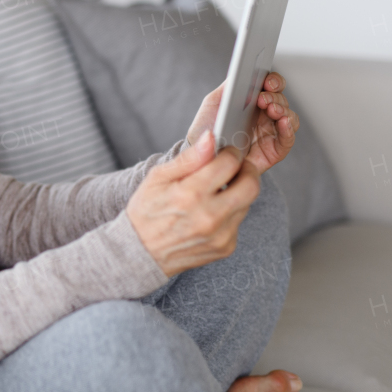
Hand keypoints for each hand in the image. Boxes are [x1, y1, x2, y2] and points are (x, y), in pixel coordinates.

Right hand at [126, 131, 261, 277]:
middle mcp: (210, 216)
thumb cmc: (146, 212)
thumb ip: (189, 158)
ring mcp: (220, 235)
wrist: (141, 254)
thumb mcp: (158, 178)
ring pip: (246, 203)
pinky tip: (209, 215)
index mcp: (191, 194)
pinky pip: (238, 222)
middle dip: (246, 171)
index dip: (230, 153)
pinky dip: (229, 214)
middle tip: (234, 169)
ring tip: (214, 194)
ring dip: (236, 193)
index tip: (226, 153)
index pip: (230, 163)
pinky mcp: (226, 247)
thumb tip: (210, 138)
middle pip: (251, 185)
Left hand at [185, 73, 299, 175]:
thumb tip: (242, 71)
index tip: (267, 81)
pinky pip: (288, 138)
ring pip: (288, 116)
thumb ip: (229, 86)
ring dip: (283, 110)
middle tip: (263, 98)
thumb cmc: (207, 129)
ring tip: (272, 109)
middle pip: (281, 99)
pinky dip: (289, 129)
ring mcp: (271, 131)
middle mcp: (265, 114)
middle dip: (275, 96)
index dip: (273, 80)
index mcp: (253, 100)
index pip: (271, 85)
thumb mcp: (214, 102)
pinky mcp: (275, 150)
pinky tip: (283, 122)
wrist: (202, 158)